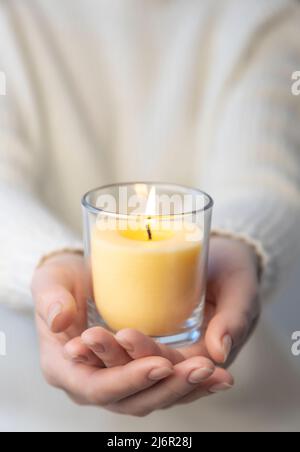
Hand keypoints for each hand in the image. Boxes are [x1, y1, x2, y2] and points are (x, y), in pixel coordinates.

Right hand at [32, 252, 231, 415]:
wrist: (76, 280)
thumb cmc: (61, 280)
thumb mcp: (51, 280)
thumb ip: (51, 298)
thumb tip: (60, 320)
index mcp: (64, 368)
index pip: (96, 387)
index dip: (128, 380)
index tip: (159, 364)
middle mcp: (90, 383)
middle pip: (131, 400)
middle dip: (167, 387)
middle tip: (200, 366)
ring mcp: (115, 381)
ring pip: (152, 397)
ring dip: (185, 388)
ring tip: (217, 374)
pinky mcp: (134, 373)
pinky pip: (162, 386)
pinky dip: (188, 384)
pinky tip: (217, 377)